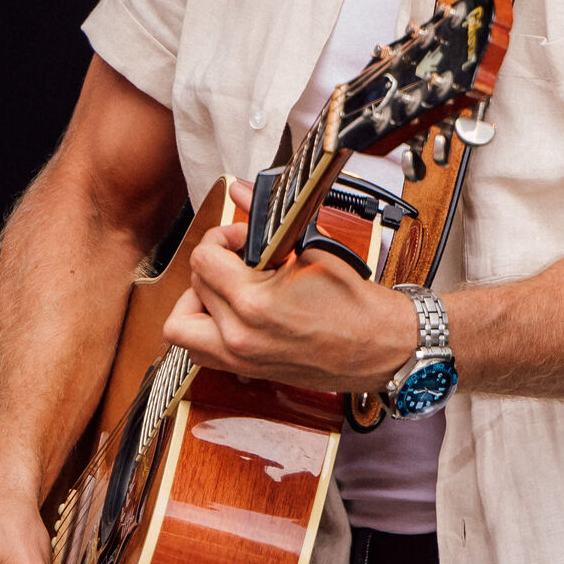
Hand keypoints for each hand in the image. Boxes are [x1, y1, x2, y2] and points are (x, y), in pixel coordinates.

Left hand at [165, 187, 422, 397]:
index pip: (204, 259)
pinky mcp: (246, 372)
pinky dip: (206, 331)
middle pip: (192, 288)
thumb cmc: (357, 307)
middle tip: (239, 260)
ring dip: (196, 303)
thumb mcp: (312, 251)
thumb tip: (241, 191)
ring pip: (181, 329)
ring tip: (225, 290)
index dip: (222, 239)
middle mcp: (240, 337)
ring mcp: (241, 360)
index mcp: (254, 304)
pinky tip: (231, 314)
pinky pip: (200, 352)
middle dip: (212, 266)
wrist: (382, 347)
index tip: (243, 239)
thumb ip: (267, 224)